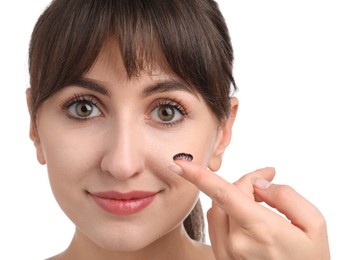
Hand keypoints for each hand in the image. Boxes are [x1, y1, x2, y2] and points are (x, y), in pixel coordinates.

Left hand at [170, 161, 329, 259]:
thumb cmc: (310, 258)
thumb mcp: (313, 223)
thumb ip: (284, 195)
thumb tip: (257, 183)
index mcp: (260, 229)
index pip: (223, 194)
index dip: (198, 175)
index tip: (178, 162)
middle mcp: (236, 242)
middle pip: (226, 194)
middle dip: (245, 183)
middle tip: (267, 179)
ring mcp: (226, 252)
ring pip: (217, 208)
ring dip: (233, 197)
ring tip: (260, 202)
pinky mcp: (222, 257)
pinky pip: (217, 224)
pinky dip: (227, 212)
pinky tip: (247, 216)